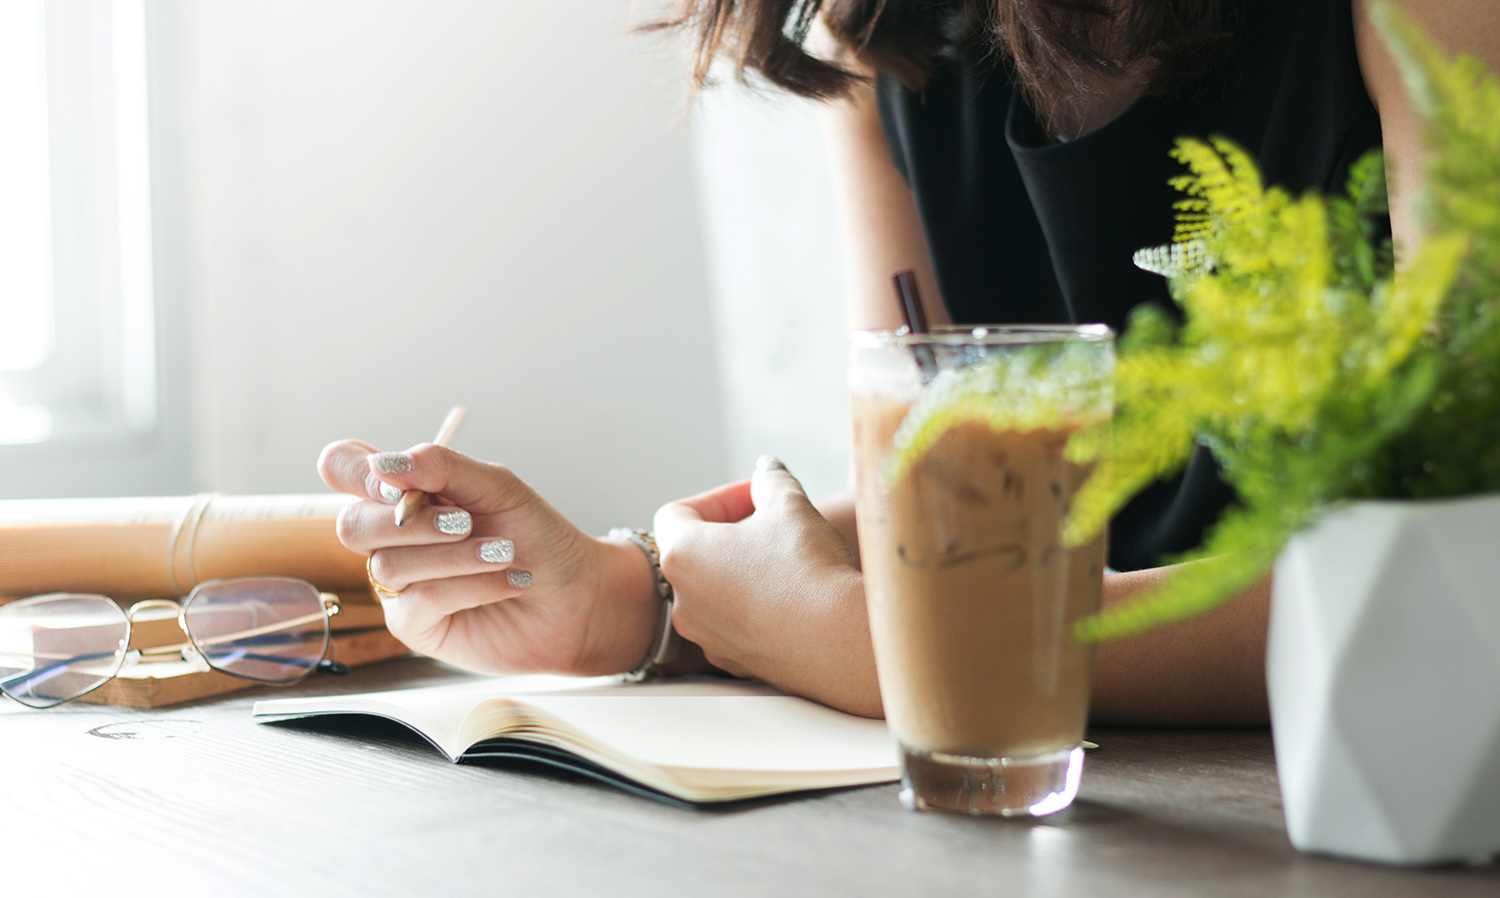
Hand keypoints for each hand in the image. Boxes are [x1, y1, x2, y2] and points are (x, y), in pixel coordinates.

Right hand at [318, 440, 660, 675]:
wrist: (576, 594)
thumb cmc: (537, 536)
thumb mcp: (496, 487)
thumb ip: (441, 467)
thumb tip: (383, 464)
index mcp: (404, 492)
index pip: (342, 468)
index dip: (357, 473)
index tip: (400, 483)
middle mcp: (392, 536)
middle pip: (351, 524)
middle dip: (412, 522)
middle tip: (466, 522)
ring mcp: (399, 582)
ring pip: (389, 565)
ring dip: (456, 556)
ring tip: (505, 553)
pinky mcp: (414, 625)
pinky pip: (418, 601)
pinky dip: (469, 586)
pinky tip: (509, 580)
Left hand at [653, 456, 882, 717]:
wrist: (840, 642)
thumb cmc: (808, 568)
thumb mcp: (790, 505)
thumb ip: (770, 481)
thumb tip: (767, 473)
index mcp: (682, 555)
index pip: (677, 514)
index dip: (717, 498)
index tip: (754, 496)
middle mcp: (683, 602)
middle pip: (694, 553)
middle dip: (730, 532)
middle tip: (772, 523)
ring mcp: (707, 637)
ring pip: (714, 592)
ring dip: (741, 571)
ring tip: (785, 561)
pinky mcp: (734, 662)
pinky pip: (735, 624)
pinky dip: (754, 606)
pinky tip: (794, 598)